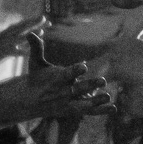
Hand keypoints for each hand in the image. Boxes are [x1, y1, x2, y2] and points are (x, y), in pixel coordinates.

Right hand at [0, 14, 47, 65]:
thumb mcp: (7, 38)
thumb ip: (19, 35)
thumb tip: (33, 33)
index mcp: (10, 30)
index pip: (24, 24)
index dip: (34, 21)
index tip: (44, 18)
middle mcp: (9, 34)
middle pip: (24, 27)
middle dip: (35, 23)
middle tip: (46, 19)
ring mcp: (8, 42)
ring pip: (22, 37)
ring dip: (32, 35)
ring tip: (42, 32)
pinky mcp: (6, 52)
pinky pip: (18, 52)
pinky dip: (25, 51)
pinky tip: (32, 52)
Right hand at [0, 34, 114, 124]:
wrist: (28, 101)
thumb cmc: (36, 78)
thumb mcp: (35, 62)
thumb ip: (36, 47)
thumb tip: (31, 32)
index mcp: (56, 78)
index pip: (67, 74)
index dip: (75, 70)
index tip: (84, 65)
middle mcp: (63, 92)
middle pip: (78, 89)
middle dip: (90, 85)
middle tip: (102, 80)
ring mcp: (68, 103)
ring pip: (84, 103)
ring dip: (96, 101)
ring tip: (108, 97)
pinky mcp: (72, 110)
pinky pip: (88, 111)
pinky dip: (100, 110)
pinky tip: (113, 108)